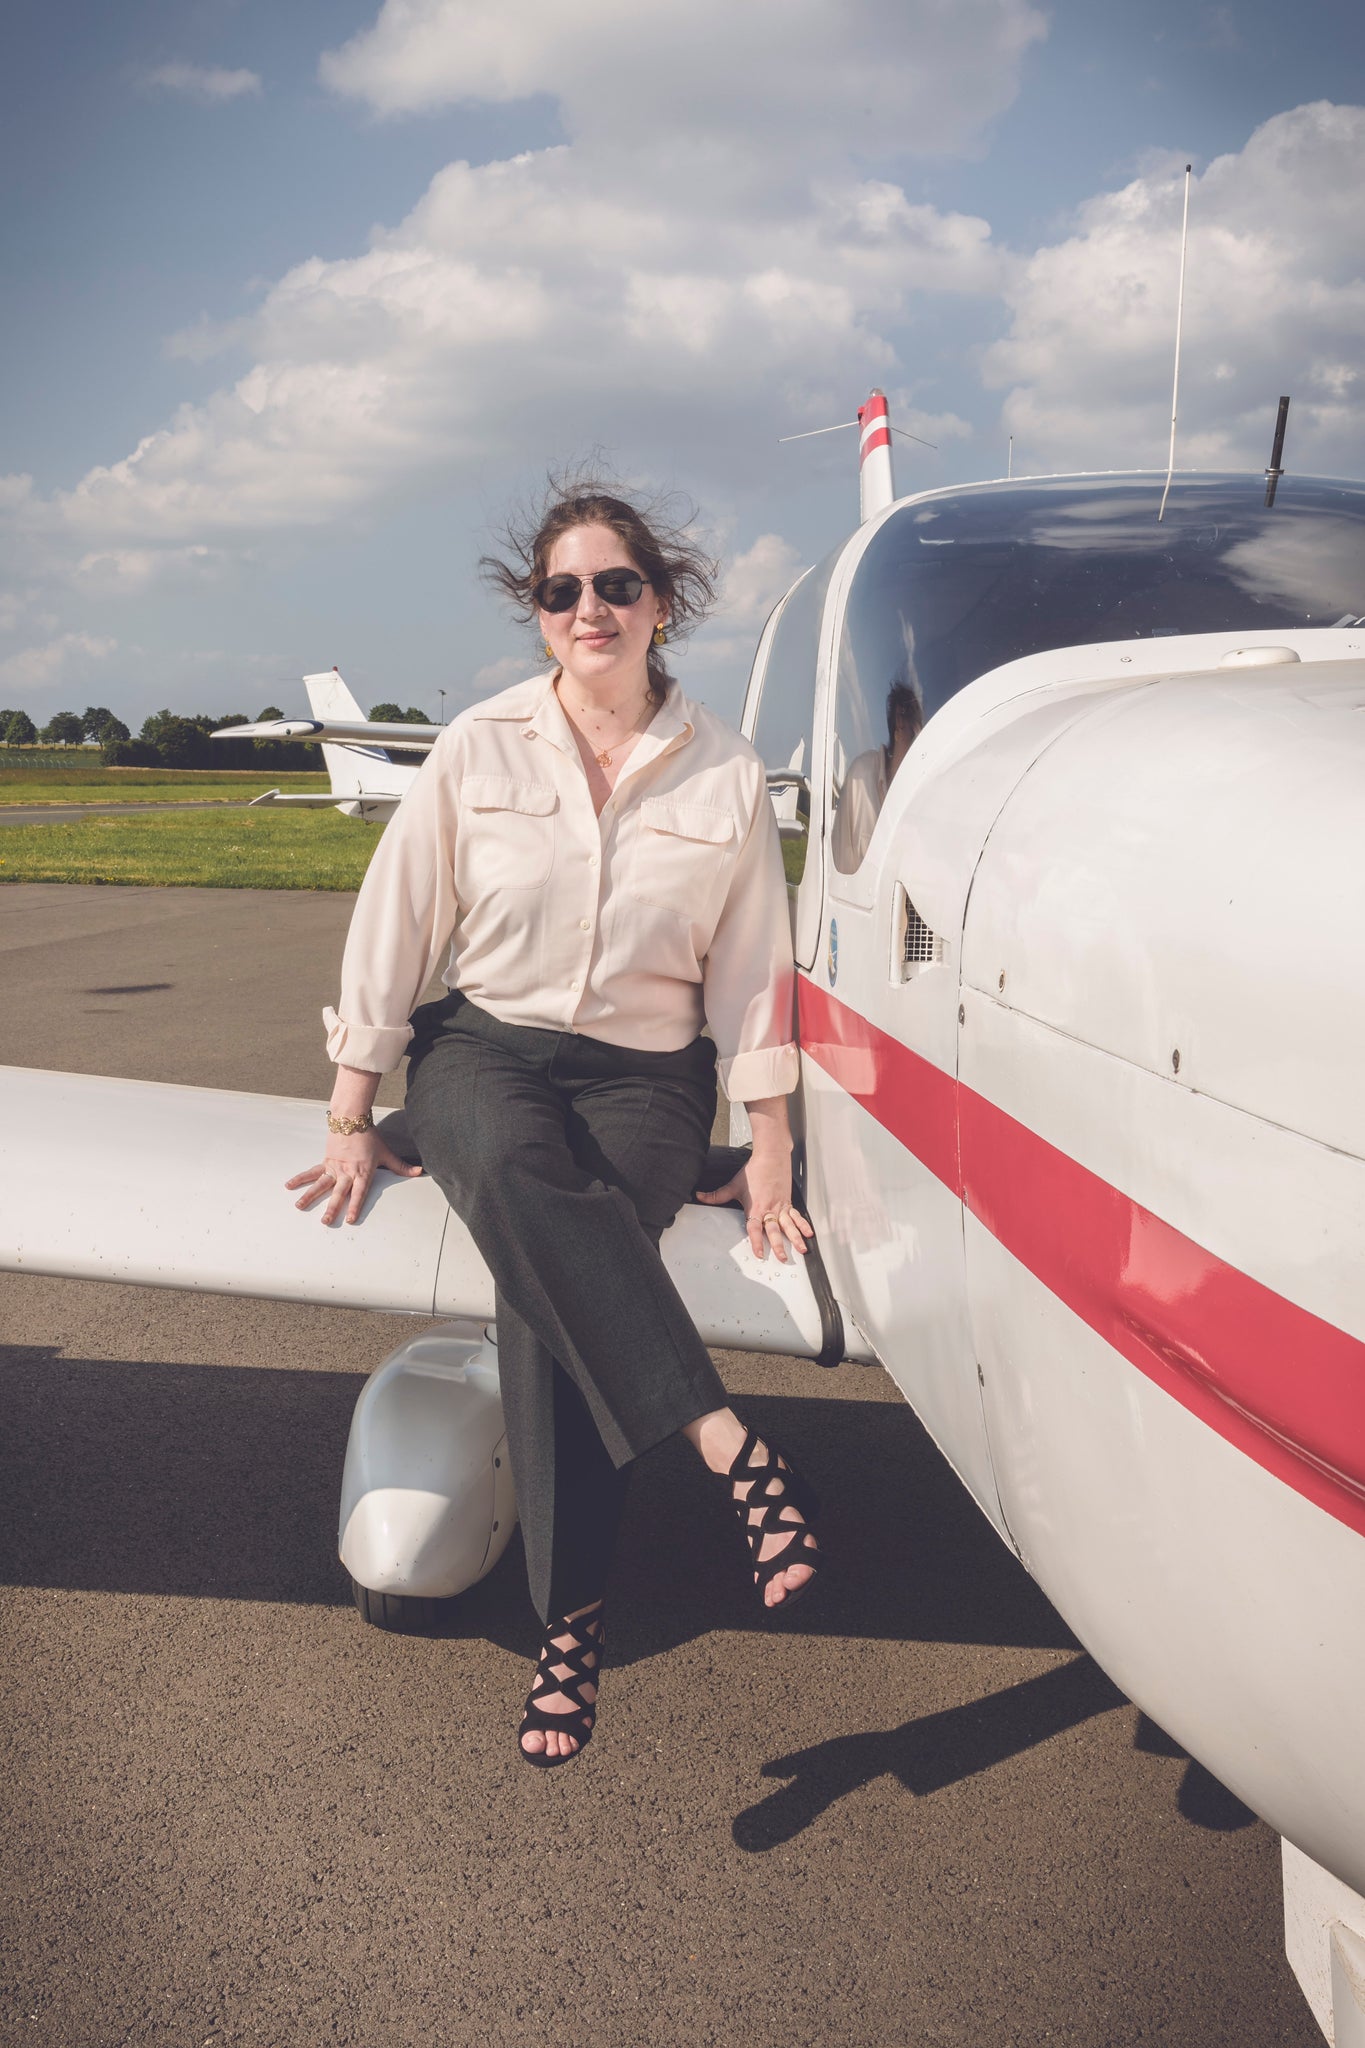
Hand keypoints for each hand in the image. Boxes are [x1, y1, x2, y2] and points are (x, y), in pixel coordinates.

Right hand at [286, 1127, 421, 1225]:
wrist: (352, 1119)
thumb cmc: (370, 1137)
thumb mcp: (387, 1153)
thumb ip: (401, 1166)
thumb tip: (419, 1172)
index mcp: (362, 1172)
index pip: (359, 1193)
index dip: (354, 1206)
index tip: (349, 1219)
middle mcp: (347, 1171)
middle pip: (338, 1192)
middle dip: (332, 1208)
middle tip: (325, 1222)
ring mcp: (334, 1167)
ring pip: (321, 1184)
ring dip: (310, 1196)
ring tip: (299, 1207)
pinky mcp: (325, 1161)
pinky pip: (312, 1172)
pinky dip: (301, 1179)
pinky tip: (290, 1185)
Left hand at [695, 1157, 813, 1262]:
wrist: (771, 1157)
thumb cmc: (754, 1171)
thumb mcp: (734, 1185)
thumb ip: (717, 1195)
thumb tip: (701, 1196)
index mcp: (756, 1208)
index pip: (754, 1229)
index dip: (757, 1242)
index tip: (759, 1254)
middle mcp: (769, 1209)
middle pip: (774, 1231)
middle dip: (779, 1246)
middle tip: (782, 1258)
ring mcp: (780, 1206)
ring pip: (789, 1226)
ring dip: (796, 1238)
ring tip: (801, 1250)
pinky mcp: (788, 1202)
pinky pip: (796, 1216)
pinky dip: (803, 1225)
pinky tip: (809, 1233)